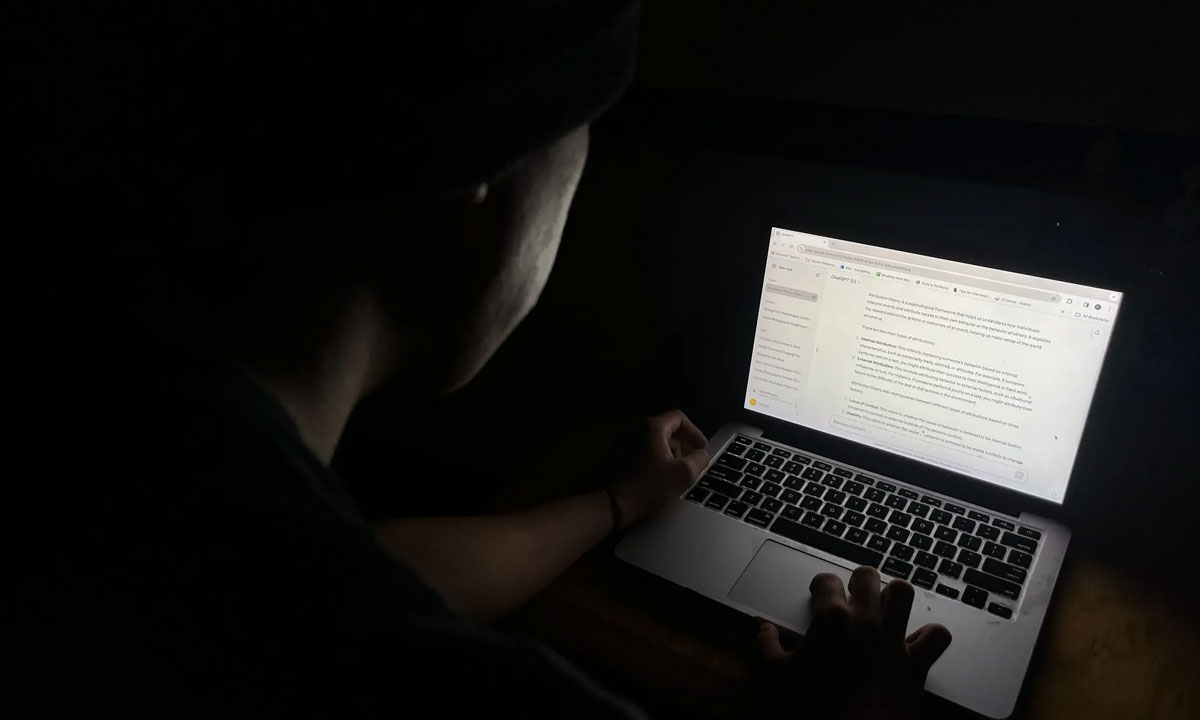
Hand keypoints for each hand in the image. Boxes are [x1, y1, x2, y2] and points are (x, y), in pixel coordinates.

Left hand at [602, 410, 708, 527]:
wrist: (613, 505)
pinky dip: (653, 462)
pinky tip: (655, 481)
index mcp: (652, 428)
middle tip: (687, 466)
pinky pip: (641, 453)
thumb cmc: (650, 487)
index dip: (695, 432)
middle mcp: (636, 430)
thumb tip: (702, 454)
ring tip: (671, 477)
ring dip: (667, 457)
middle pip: (666, 431)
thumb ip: (699, 459)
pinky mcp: (616, 457)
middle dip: (681, 448)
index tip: (701, 448)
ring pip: (654, 444)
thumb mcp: (684, 474)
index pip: (679, 418)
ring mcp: (623, 443)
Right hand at [756, 566, 951, 719]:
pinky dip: (931, 636)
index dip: (821, 584)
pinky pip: (938, 635)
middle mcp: (865, 620)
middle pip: (868, 575)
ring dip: (896, 596)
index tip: (819, 593)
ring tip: (887, 607)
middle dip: (860, 581)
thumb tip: (763, 630)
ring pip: (904, 592)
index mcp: (831, 618)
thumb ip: (767, 647)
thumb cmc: (814, 706)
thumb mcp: (778, 675)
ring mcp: (893, 639)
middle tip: (855, 595)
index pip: (826, 580)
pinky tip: (920, 641)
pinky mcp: (916, 661)